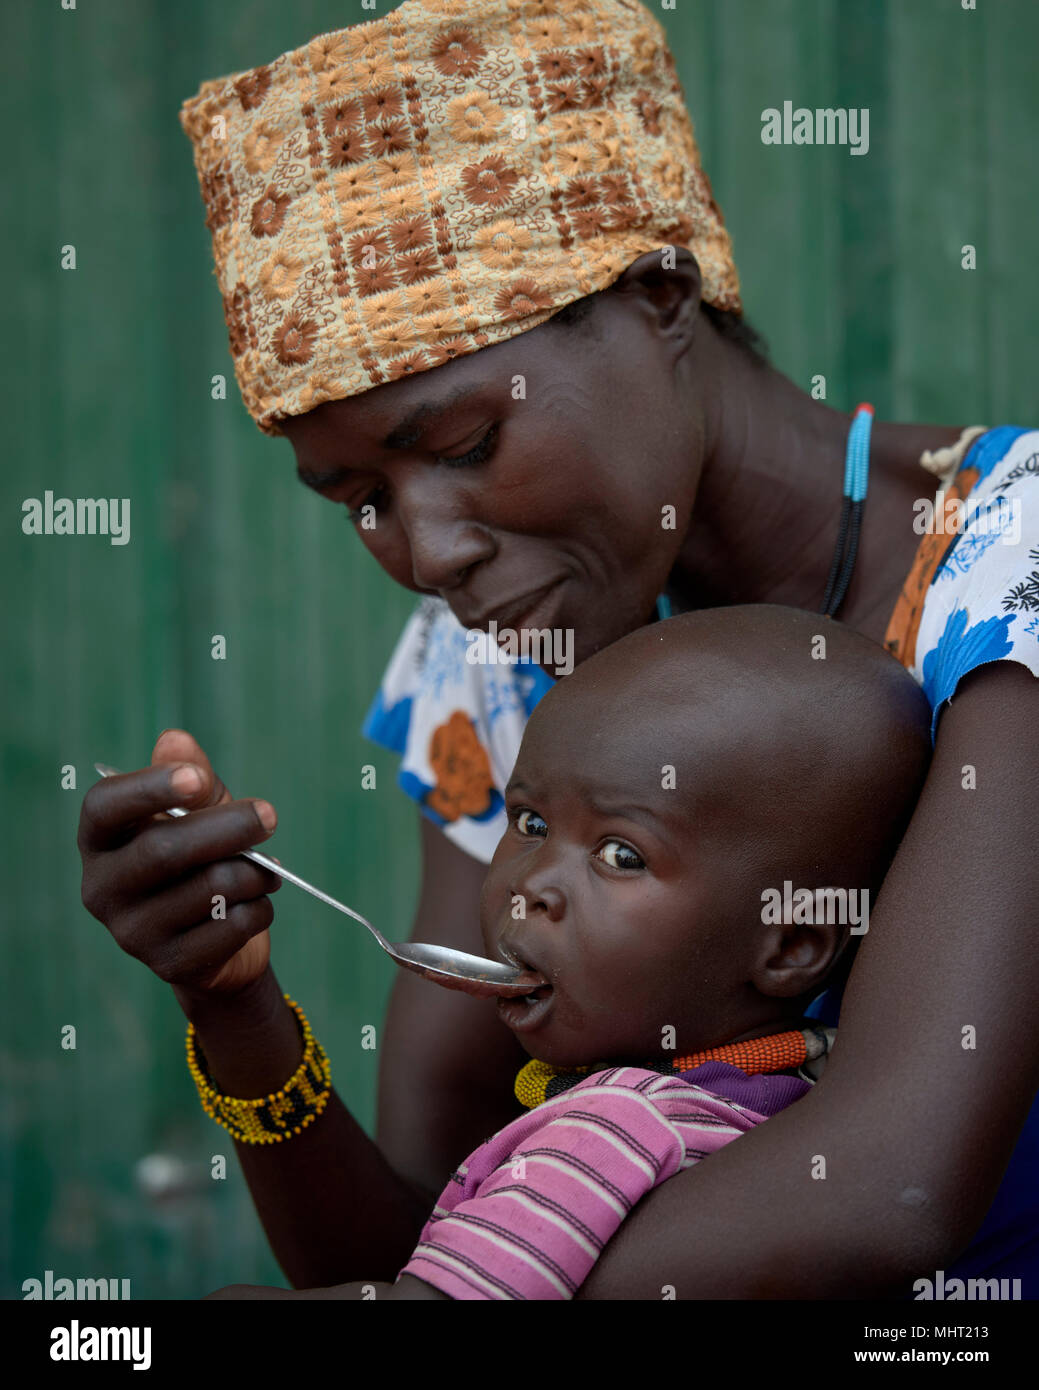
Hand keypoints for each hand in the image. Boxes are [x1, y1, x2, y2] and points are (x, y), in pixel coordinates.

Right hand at [78, 729, 281, 999]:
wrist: (219, 938)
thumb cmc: (203, 856)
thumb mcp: (201, 808)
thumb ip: (191, 774)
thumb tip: (177, 741)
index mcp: (100, 839)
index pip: (105, 807)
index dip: (150, 789)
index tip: (199, 779)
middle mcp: (102, 887)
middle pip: (164, 851)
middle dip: (228, 828)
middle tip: (270, 816)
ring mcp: (132, 932)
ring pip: (210, 888)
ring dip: (255, 873)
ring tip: (267, 869)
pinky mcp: (169, 965)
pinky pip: (232, 926)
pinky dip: (260, 908)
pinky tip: (257, 903)